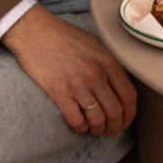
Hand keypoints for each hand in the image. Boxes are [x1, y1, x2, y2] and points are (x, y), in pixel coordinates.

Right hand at [0, 4, 135, 135]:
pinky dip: (80, 128)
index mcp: (107, 61)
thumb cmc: (61, 36)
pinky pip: (76, 119)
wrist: (32, 30)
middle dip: (115, 126)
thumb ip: (107, 64)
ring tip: (94, 130)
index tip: (125, 120)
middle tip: (111, 131)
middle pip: (115, 111)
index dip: (129, 113)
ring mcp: (77, 84)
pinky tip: (79, 126)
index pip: (129, 95)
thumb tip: (117, 86)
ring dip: (97, 130)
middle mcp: (96, 74)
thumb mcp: (93, 44)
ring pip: (97, 119)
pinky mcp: (59, 92)